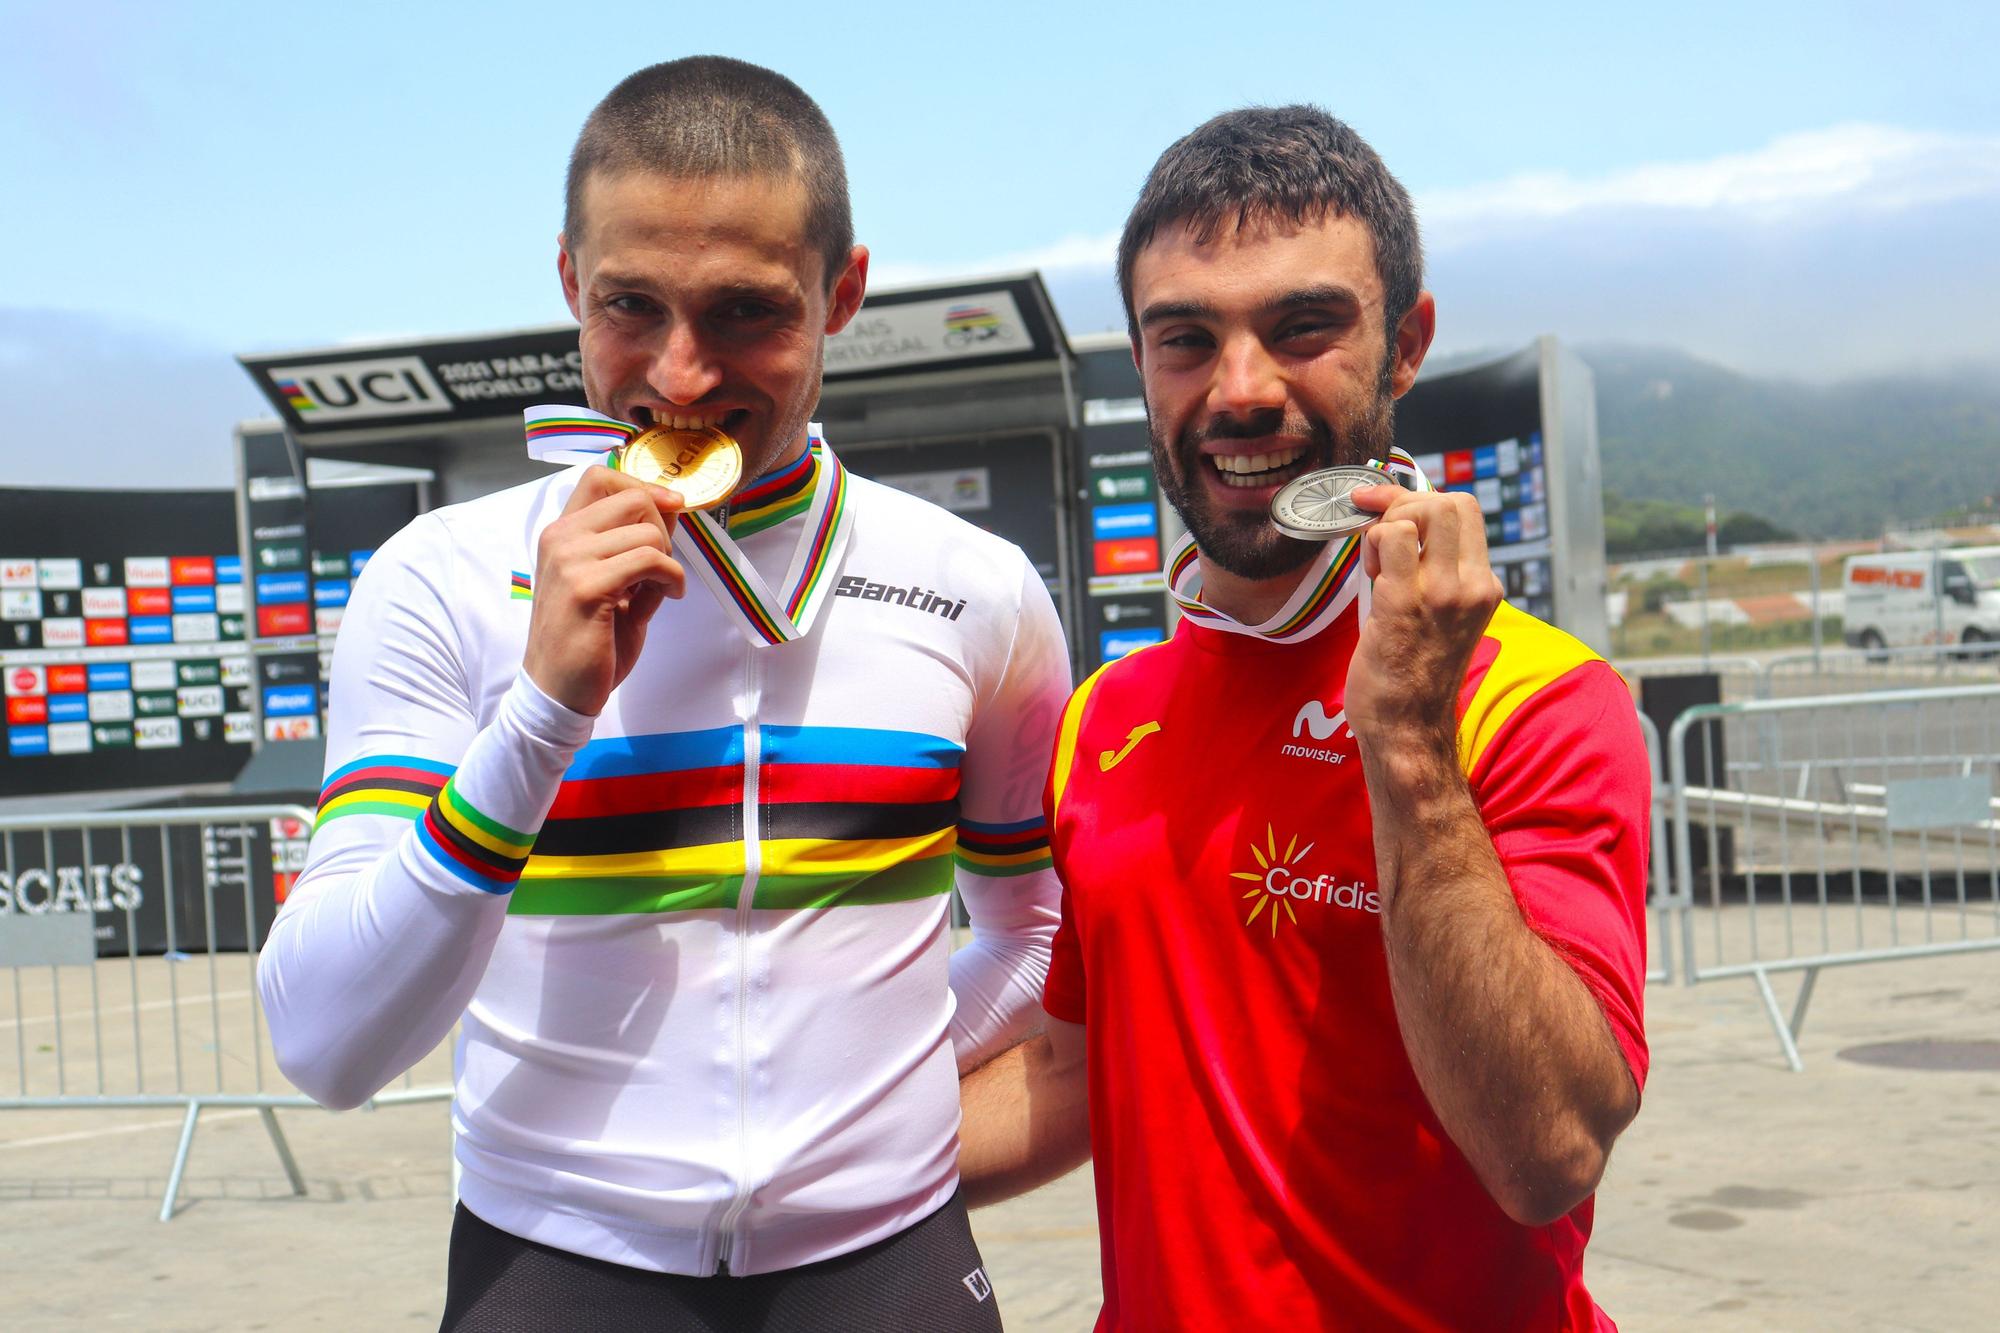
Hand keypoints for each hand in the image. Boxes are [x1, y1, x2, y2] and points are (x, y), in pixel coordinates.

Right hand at [522, 466, 686, 715]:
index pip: (600, 477)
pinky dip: (672, 577)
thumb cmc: (589, 642)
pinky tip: (669, 597)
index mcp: (562, 533)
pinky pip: (650, 560)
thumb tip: (672, 509)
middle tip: (665, 564)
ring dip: (670, 560)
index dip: (643, 485)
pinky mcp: (586, 587)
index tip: (672, 507)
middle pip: (632, 497)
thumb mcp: (616, 584)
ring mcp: (569, 560)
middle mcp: (560, 538)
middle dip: (663, 527)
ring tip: (664, 589)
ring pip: (647, 530)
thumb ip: (636, 547)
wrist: (559, 692)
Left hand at [1343, 486, 1502, 746]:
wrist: (1407, 729)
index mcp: (1483, 586)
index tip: (1387, 508)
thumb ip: (1436, 573)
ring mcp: (1441, 595)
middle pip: (1450, 502)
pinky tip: (1369, 578)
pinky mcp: (1404, 604)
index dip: (1421, 498)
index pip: (1466, 510)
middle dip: (1404, 505)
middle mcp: (1471, 587)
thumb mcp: (1442, 617)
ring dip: (1385, 526)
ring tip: (1376, 565)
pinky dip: (1370, 545)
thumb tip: (1403, 525)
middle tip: (1379, 536)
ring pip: (1421, 512)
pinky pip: (1388, 540)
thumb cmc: (1413, 675)